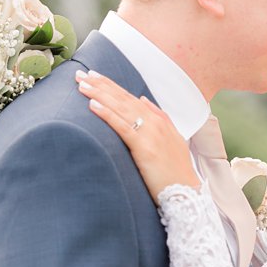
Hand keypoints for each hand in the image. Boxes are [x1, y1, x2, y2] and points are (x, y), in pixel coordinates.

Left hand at [76, 69, 197, 200]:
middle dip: (100, 84)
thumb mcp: (173, 139)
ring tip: (81, 84)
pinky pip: (121, 126)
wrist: (186, 192)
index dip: (111, 85)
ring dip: (99, 94)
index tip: (94, 75)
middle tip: (80, 73)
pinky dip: (106, 114)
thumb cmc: (176, 171)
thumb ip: (160, 117)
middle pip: (123, 98)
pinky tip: (92, 105)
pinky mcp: (144, 147)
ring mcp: (151, 134)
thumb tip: (143, 99)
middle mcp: (155, 122)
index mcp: (160, 120)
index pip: (131, 97)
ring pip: (120, 108)